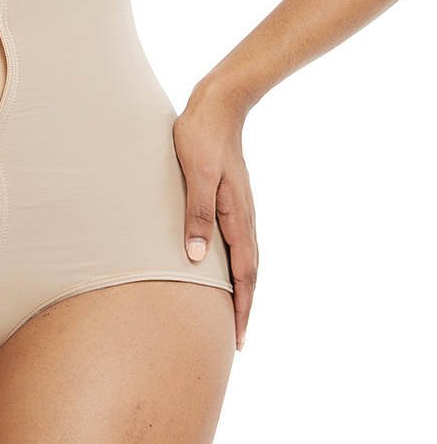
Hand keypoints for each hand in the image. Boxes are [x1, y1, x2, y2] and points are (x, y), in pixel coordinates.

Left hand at [173, 81, 258, 350]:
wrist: (217, 105)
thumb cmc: (201, 137)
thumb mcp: (196, 174)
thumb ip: (196, 214)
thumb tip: (195, 260)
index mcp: (237, 217)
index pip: (244, 274)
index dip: (241, 307)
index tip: (238, 338)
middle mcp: (243, 217)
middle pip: (248, 272)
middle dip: (244, 306)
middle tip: (238, 338)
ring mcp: (238, 208)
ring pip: (243, 258)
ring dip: (240, 287)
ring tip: (232, 311)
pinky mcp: (228, 199)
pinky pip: (234, 241)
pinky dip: (232, 264)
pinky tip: (218, 266)